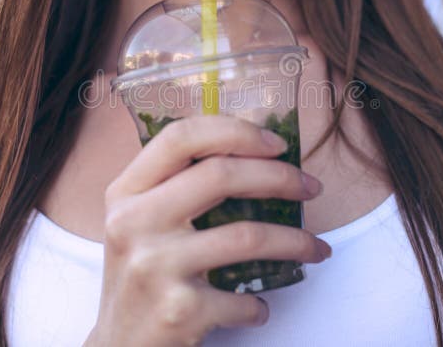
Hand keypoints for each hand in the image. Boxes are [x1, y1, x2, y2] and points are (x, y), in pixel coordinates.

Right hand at [83, 115, 330, 346]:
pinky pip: (243, 298)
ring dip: (296, 241)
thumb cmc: (141, 277)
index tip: (275, 142)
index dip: (234, 131)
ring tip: (316, 248)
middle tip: (311, 187)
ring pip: (247, 236)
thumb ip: (175, 187)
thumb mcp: (139, 224)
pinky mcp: (178, 310)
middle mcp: (133, 223)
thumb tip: (255, 154)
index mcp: (126, 193)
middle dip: (280, 176)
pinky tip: (259, 308)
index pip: (179, 137)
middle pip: (221, 175)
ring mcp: (154, 267)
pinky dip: (261, 305)